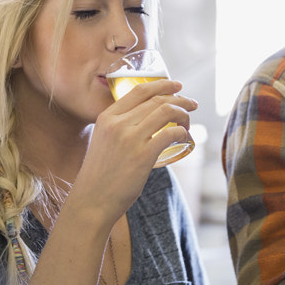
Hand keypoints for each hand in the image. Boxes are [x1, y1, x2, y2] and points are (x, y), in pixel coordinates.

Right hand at [73, 79, 195, 216]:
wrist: (92, 199)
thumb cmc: (99, 175)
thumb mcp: (103, 141)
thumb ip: (118, 128)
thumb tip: (143, 121)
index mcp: (106, 117)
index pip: (138, 91)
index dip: (162, 84)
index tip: (176, 86)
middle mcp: (117, 124)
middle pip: (156, 100)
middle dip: (179, 99)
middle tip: (191, 104)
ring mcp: (130, 139)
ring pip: (166, 112)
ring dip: (184, 114)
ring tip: (188, 123)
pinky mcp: (143, 155)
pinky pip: (171, 133)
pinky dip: (183, 132)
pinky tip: (185, 137)